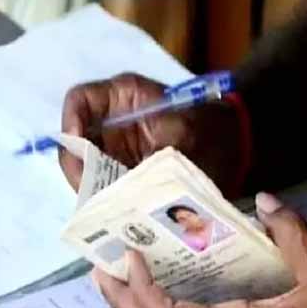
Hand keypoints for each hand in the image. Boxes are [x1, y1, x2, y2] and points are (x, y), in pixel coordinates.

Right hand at [61, 73, 243, 196]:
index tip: (78, 147)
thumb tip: (121, 183)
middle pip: (74, 139)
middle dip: (78, 165)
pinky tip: (113, 211)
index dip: (71, 121)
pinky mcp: (118, 172)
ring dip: (89, 186)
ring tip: (103, 205)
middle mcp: (110, 120)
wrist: (235, 148)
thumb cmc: (211, 131)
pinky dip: (103, 198)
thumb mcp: (184, 134)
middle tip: (89, 190)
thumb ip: (151, 153)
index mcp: (123, 96)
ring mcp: (112, 147)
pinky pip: (99, 184)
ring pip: (83, 166)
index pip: (80, 99)